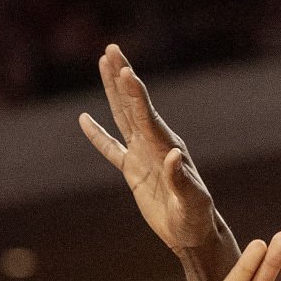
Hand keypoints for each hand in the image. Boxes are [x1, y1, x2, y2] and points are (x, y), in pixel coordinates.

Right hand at [80, 45, 217, 254]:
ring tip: (104, 63)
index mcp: (166, 147)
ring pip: (122, 116)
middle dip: (121, 76)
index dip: (135, 94)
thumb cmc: (195, 217)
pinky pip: (110, 148)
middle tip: (111, 49)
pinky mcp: (133, 170)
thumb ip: (181, 179)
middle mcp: (154, 144)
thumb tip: (172, 156)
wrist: (192, 231)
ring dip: (112, 91)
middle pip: (132, 104)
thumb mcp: (191, 201)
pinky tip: (84, 119)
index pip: (146, 116)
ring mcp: (142, 154)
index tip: (125, 71)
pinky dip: (97, 135)